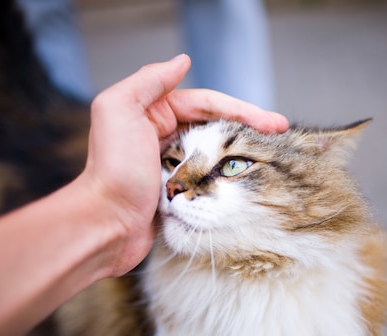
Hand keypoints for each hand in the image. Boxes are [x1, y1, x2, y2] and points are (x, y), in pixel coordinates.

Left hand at [78, 54, 287, 276]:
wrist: (106, 224)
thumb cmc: (112, 169)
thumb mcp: (120, 109)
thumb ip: (149, 80)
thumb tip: (183, 61)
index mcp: (150, 112)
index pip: (205, 102)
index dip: (240, 108)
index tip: (272, 121)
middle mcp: (161, 134)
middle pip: (214, 123)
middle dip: (248, 125)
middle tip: (280, 132)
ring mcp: (171, 164)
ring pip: (213, 149)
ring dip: (241, 148)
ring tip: (271, 151)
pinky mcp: (177, 191)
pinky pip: (207, 175)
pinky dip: (227, 173)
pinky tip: (247, 174)